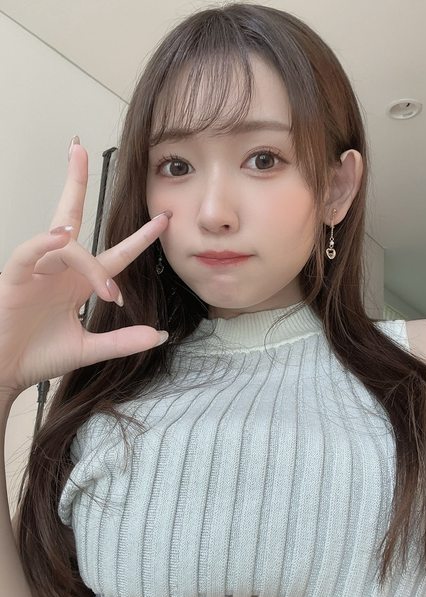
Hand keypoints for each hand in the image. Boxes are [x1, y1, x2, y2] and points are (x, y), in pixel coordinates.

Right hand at [0, 140, 170, 398]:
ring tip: (109, 293)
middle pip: (69, 215)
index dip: (139, 238)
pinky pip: (31, 251)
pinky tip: (62, 235)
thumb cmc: (38, 356)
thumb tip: (160, 335)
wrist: (5, 371)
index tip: (162, 218)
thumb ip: (123, 342)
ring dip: (91, 265)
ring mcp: (37, 269)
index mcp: (78, 282)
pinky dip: (45, 242)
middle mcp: (59, 268)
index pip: (115, 254)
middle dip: (75, 181)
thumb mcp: (89, 349)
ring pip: (66, 245)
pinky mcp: (15, 275)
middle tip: (79, 148)